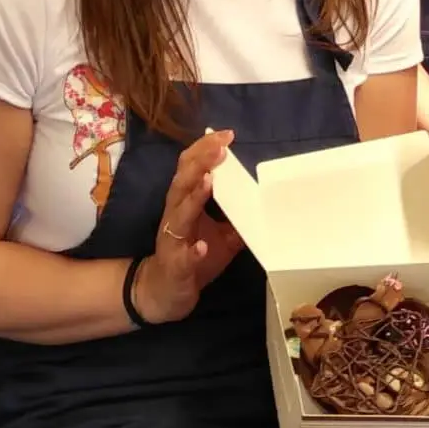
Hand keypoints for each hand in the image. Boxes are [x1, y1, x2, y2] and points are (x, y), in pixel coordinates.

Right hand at [133, 130, 243, 323]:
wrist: (165, 291)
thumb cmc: (193, 255)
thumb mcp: (221, 233)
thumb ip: (236, 216)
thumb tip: (263, 201)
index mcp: (185, 201)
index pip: (191, 167)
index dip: (205, 150)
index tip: (226, 135)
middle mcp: (175, 214)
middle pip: (183, 180)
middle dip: (201, 162)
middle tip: (221, 147)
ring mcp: (172, 239)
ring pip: (179, 212)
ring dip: (194, 196)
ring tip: (209, 180)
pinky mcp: (175, 264)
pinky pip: (183, 257)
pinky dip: (193, 251)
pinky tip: (202, 247)